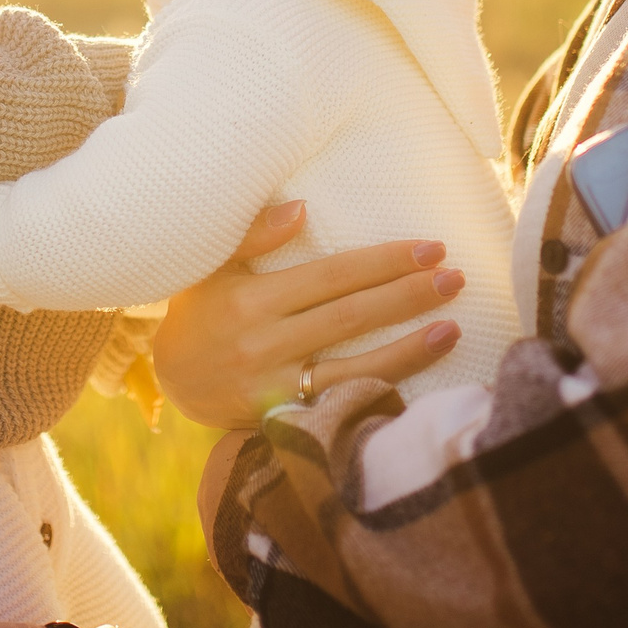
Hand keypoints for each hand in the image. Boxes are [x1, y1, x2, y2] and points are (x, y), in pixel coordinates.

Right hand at [151, 200, 462, 428]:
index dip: (384, 262)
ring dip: (410, 349)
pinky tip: (420, 374)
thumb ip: (253, 233)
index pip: (332, 277)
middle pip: (351, 317)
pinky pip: (343, 403)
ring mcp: (277, 387)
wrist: (173, 380)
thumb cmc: (200, 310)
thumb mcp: (212, 266)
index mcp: (250, 301)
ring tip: (453, 328)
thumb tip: (303, 208)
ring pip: (355, 367)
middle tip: (454, 277)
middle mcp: (265, 344)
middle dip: (408, 296)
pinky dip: (383, 388)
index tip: (429, 248)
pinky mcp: (286, 419)